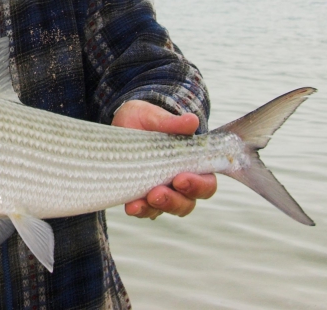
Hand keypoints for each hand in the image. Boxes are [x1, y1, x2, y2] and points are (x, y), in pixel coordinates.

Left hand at [112, 100, 216, 219]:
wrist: (120, 124)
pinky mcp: (141, 196)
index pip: (206, 183)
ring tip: (140, 203)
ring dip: (154, 208)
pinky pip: (144, 210)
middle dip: (173, 201)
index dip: (198, 185)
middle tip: (157, 193)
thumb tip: (192, 121)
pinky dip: (139, 210)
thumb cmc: (145, 120)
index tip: (180, 178)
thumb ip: (172, 122)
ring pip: (165, 210)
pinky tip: (131, 206)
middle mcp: (179, 183)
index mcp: (191, 164)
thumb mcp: (154, 116)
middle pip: (187, 203)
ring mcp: (161, 192)